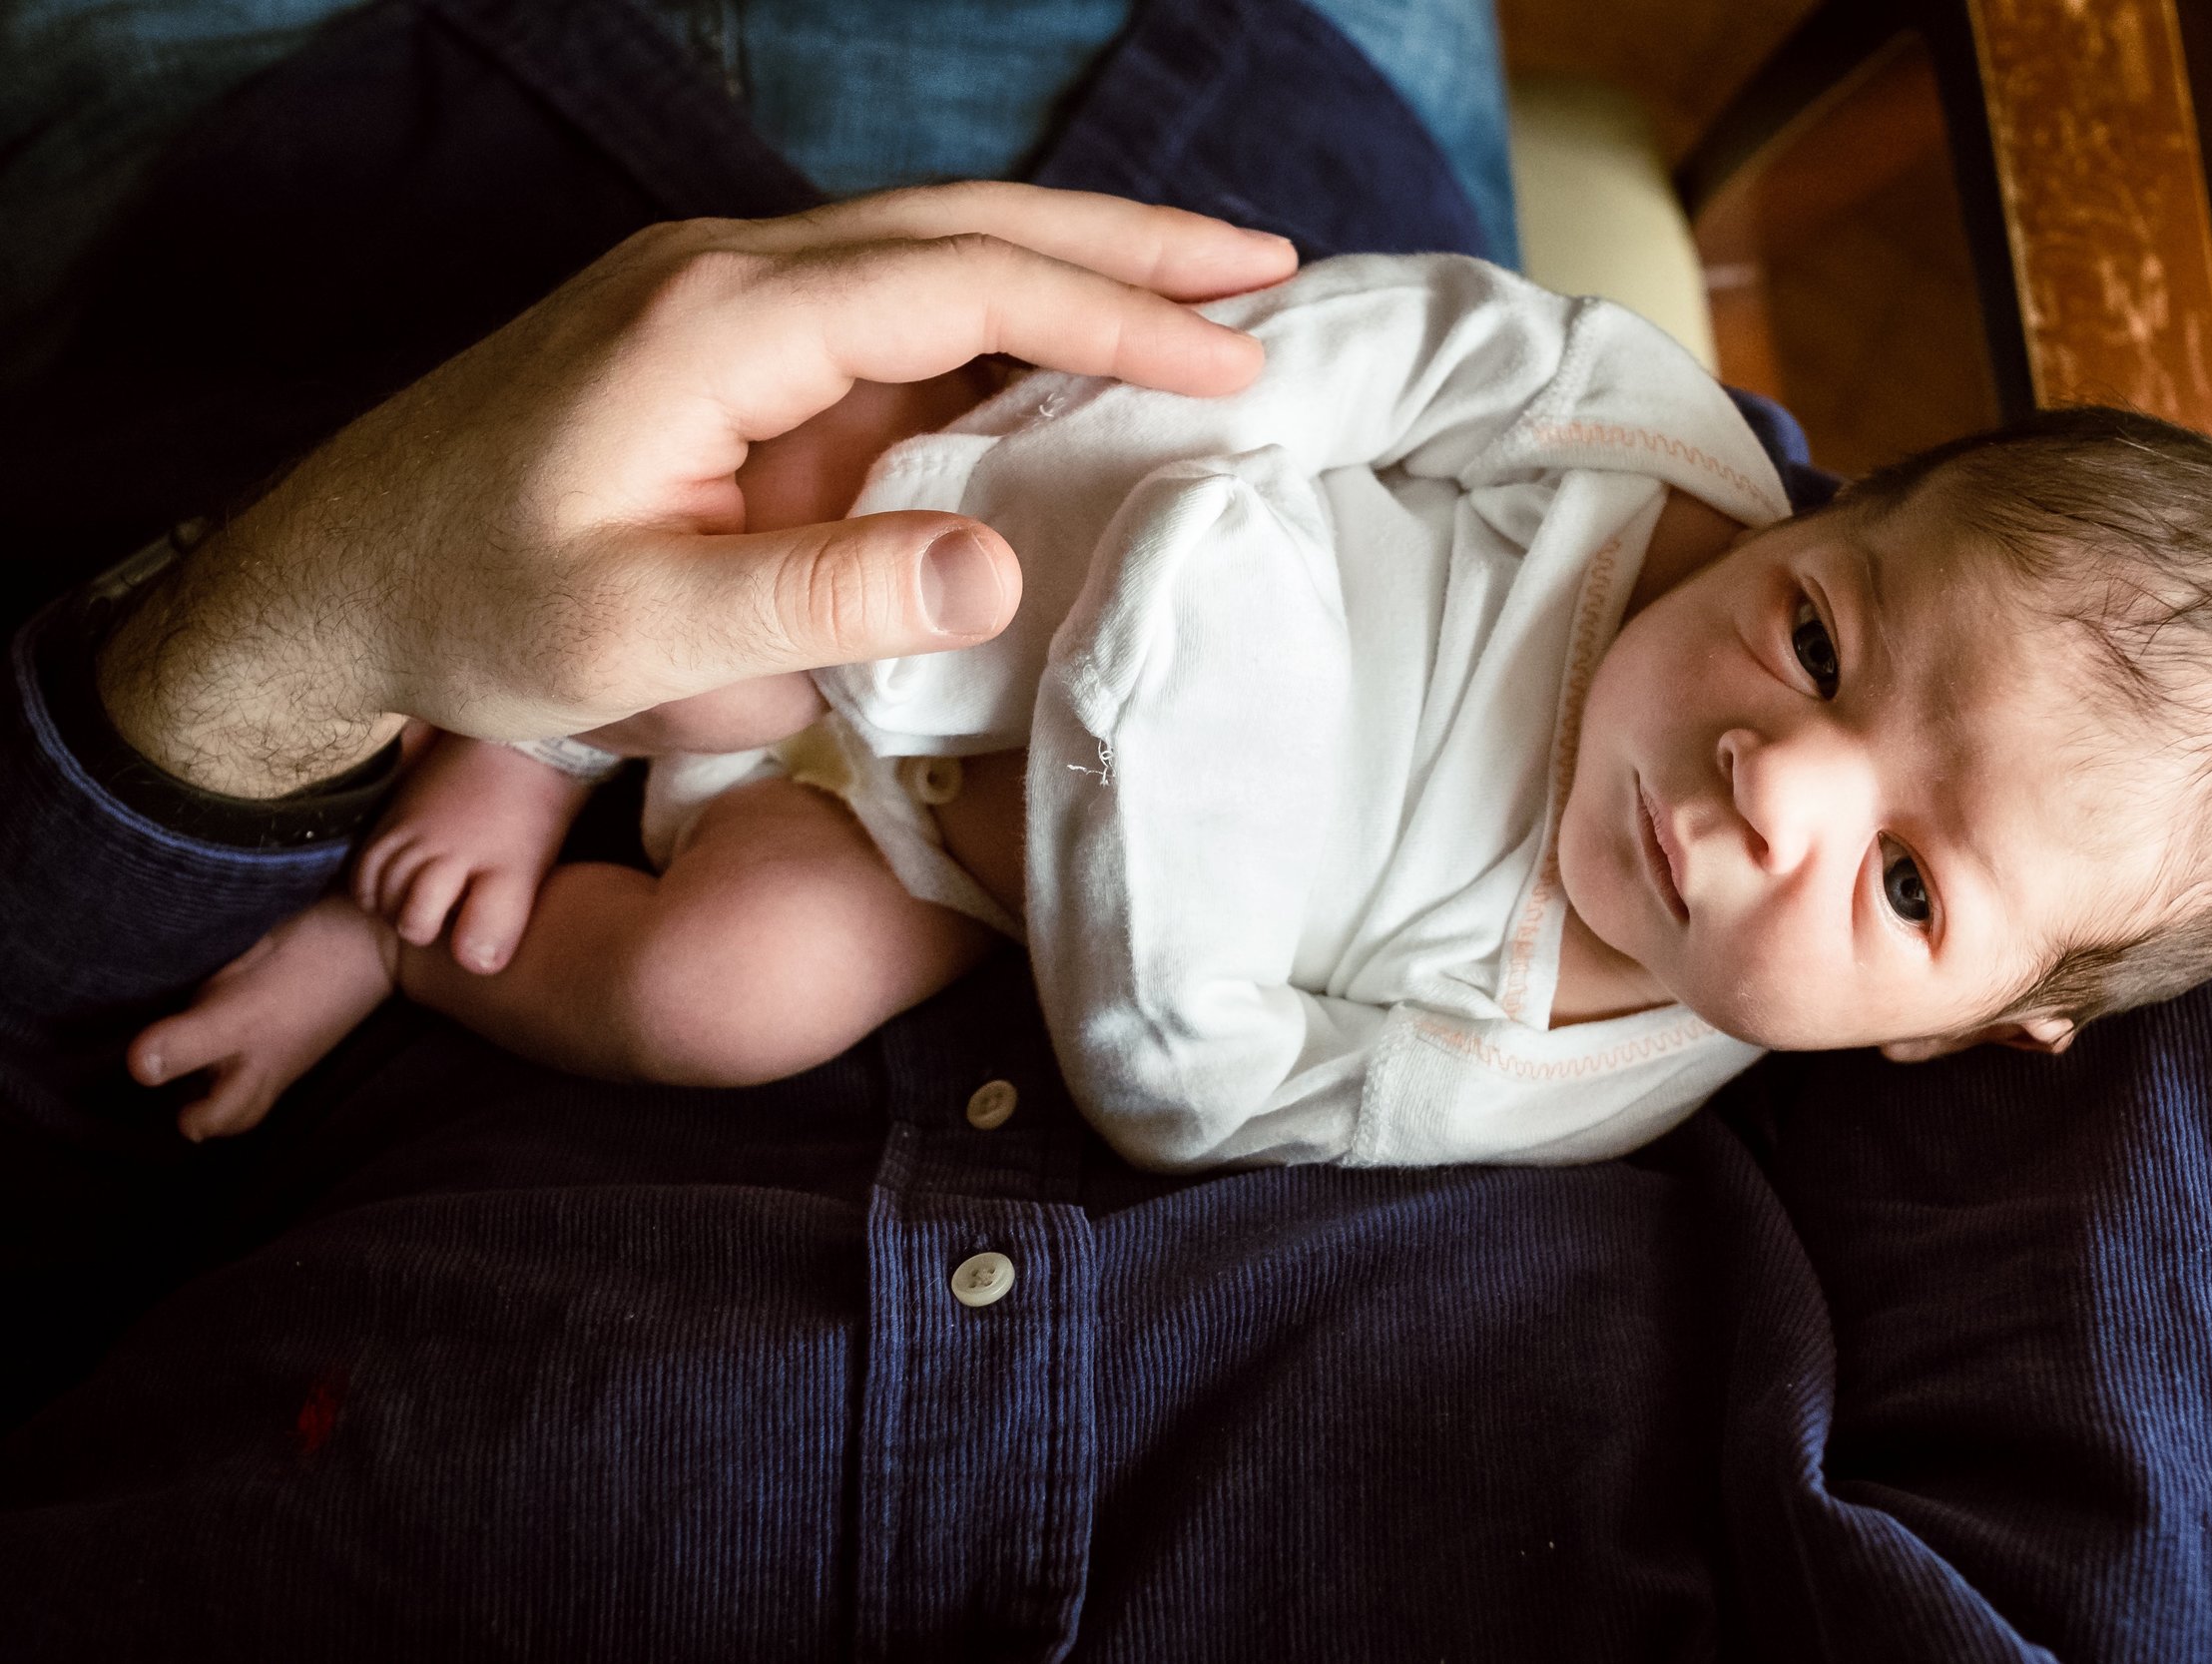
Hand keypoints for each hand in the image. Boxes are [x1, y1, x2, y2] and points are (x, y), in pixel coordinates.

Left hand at [96, 184, 1296, 796]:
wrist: (325, 584)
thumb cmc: (466, 611)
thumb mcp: (631, 635)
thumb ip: (816, 597)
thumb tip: (1005, 560)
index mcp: (715, 321)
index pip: (959, 283)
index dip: (1113, 313)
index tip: (1237, 356)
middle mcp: (726, 275)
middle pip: (968, 224)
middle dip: (1131, 242)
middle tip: (1276, 267)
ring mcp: (719, 300)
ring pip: (934, 251)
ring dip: (1074, 266)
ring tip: (1209, 295)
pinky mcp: (717, 348)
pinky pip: (887, 313)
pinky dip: (999, 322)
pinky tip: (1065, 358)